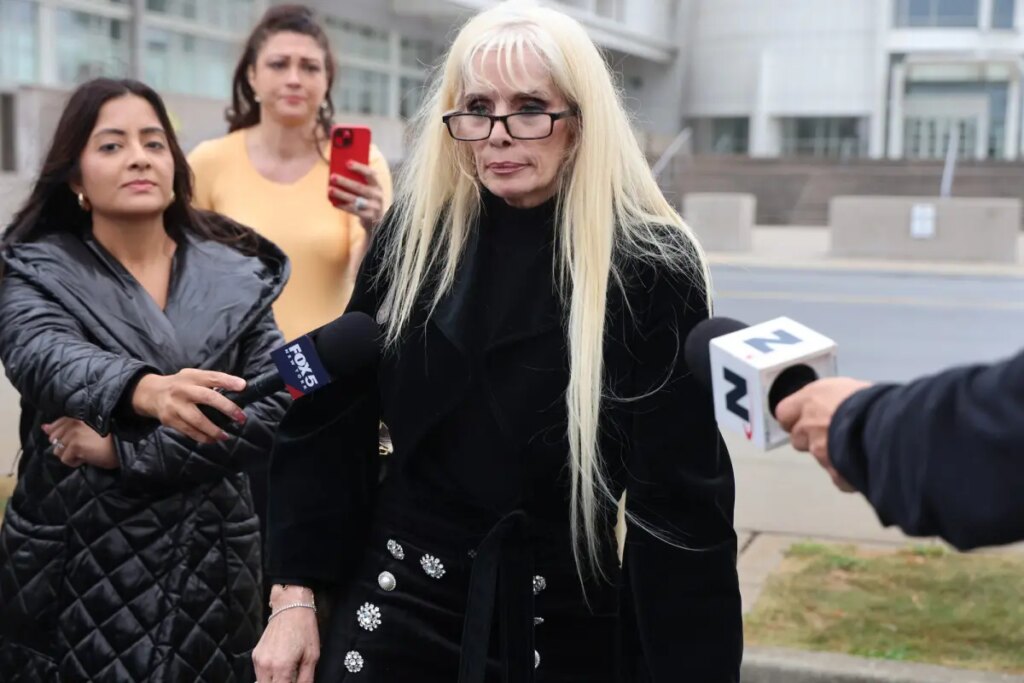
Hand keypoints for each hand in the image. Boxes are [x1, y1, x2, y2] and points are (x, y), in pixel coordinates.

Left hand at [42, 418, 116, 468]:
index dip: (59, 434)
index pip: (57, 424)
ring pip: (58, 450)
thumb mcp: (87, 428)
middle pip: (54, 438)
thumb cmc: (112, 437)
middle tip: (82, 447)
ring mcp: (73, 433)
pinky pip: (65, 459)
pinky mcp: (75, 445)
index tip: (72, 441)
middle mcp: (73, 422)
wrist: (125, 445)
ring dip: (70, 454)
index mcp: (78, 415)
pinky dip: (75, 462)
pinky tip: (87, 458)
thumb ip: (65, 426)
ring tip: (86, 452)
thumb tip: (43, 427)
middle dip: (65, 445)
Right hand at [130, 370, 246, 444]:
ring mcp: (175, 406)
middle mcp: (183, 390)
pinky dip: (202, 437)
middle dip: (227, 408)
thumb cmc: (180, 385)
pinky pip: (189, 431)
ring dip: (214, 430)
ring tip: (225, 436)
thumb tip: (240, 387)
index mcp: (192, 377)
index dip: (228, 381)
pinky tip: (212, 440)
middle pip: (207, 397)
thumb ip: (212, 381)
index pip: (212, 377)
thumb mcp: (193, 377)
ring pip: (198, 420)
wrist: (151, 393)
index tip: (243, 386)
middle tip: (241, 417)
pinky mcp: (170, 420)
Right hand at [253, 585, 319, 682]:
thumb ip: (306, 679)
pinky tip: (280, 668)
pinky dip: (269, 676)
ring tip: (287, 674)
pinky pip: (260, 674)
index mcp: (281, 667)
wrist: (290, 607)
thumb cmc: (303, 627)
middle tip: (291, 679)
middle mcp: (266, 665)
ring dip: (274, 681)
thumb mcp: (312, 656)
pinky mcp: (255, 656)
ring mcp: (258, 660)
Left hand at [329, 161, 384, 230]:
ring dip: (341, 194)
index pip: (370, 173)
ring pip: (355, 199)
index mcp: (377, 185)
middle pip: (359, 187)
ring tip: (330, 189)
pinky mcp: (369, 216)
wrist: (378, 220)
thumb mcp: (369, 190)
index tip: (347, 163)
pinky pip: (353, 210)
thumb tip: (340, 170)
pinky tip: (334, 203)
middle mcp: (377, 195)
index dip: (359, 168)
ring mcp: (374, 207)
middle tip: (332, 177)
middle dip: (345, 182)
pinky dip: (343, 206)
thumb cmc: (368, 200)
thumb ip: (360, 181)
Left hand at [775, 377, 871, 492]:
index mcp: (811, 398)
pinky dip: (847, 474)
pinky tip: (863, 465)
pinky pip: (837, 476)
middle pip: (797, 438)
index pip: (784, 412)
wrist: (889, 425)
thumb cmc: (875, 401)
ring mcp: (818, 448)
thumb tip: (835, 406)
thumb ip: (833, 400)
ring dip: (831, 455)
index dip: (793, 418)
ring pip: (817, 457)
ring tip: (855, 448)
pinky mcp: (832, 469)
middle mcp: (809, 423)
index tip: (802, 420)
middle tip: (831, 435)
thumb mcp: (850, 387)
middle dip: (810, 439)